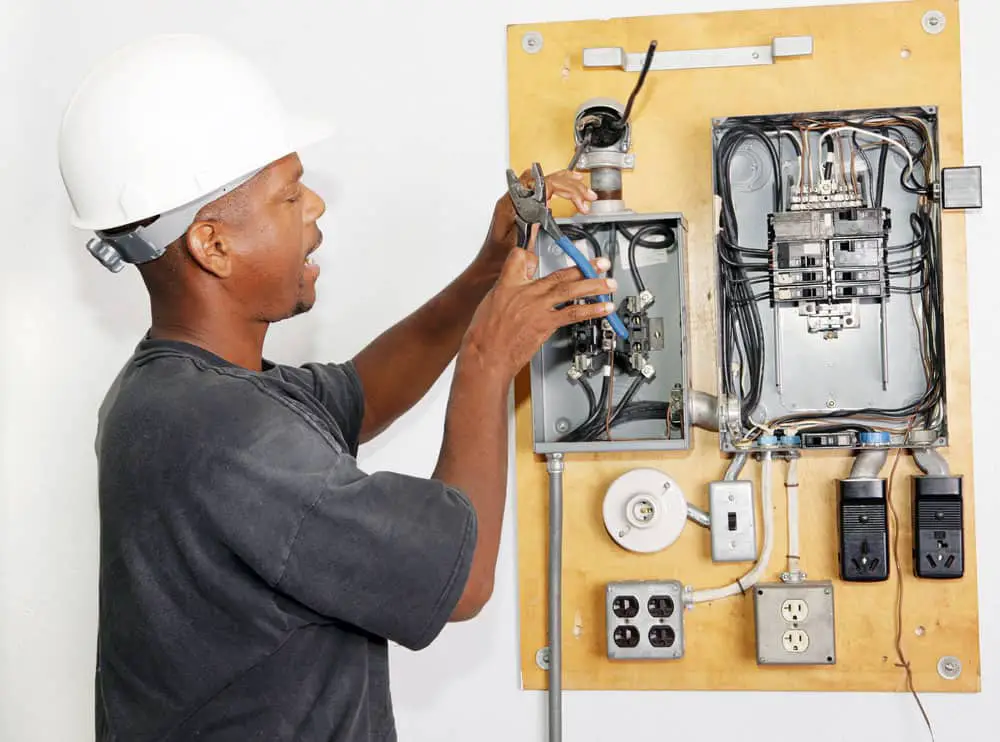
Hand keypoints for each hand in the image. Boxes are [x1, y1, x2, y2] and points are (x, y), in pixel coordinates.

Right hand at [461, 249, 614, 381]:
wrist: (485, 356)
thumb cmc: (485, 335)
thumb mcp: (490, 303)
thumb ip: (509, 288)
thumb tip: (522, 282)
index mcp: (508, 283)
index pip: (520, 257)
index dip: (531, 253)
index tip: (542, 251)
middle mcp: (525, 292)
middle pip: (559, 274)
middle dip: (584, 266)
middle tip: (601, 263)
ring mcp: (537, 307)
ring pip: (571, 290)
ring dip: (594, 286)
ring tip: (609, 284)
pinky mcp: (545, 324)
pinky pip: (573, 313)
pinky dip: (592, 310)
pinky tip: (604, 308)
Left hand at [479, 169, 597, 262]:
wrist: (489, 266)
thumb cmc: (499, 260)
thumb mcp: (519, 245)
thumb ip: (531, 225)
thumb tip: (548, 208)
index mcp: (512, 205)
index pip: (543, 185)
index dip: (566, 190)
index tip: (579, 202)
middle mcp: (513, 199)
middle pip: (546, 179)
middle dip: (571, 186)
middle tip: (587, 198)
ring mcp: (517, 201)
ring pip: (544, 180)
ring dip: (567, 183)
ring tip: (584, 191)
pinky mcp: (522, 206)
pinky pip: (542, 188)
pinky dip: (559, 187)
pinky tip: (570, 188)